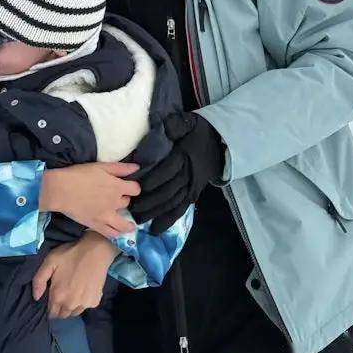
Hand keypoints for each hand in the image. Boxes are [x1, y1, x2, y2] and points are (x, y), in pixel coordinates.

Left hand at [32, 231, 117, 317]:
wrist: (96, 250)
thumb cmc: (71, 254)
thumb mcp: (50, 261)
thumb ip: (39, 280)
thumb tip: (36, 297)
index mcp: (58, 296)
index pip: (51, 313)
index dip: (50, 307)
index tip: (52, 297)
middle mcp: (71, 305)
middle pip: (63, 315)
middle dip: (60, 307)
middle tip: (63, 292)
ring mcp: (84, 304)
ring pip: (74, 312)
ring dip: (71, 306)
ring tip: (73, 292)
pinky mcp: (95, 302)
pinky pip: (85, 307)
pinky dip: (83, 302)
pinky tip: (83, 289)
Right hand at [40, 162, 139, 238]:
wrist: (61, 189)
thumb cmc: (79, 174)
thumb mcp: (101, 166)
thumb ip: (120, 168)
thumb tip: (137, 168)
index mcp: (117, 187)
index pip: (135, 189)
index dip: (132, 187)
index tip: (128, 186)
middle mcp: (115, 203)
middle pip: (127, 202)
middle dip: (123, 199)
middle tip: (116, 197)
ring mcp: (107, 216)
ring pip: (124, 224)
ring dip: (127, 223)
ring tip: (128, 223)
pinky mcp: (97, 225)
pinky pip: (111, 233)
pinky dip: (116, 232)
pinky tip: (116, 231)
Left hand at [130, 113, 223, 234]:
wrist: (221, 143)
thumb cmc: (199, 132)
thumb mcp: (188, 123)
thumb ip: (175, 126)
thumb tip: (163, 128)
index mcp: (184, 157)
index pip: (168, 171)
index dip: (155, 179)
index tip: (139, 187)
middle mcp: (188, 175)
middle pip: (168, 191)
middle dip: (150, 201)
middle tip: (132, 208)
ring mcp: (192, 186)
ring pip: (173, 203)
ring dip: (156, 213)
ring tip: (139, 220)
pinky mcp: (194, 194)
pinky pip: (181, 209)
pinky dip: (169, 219)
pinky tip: (156, 229)